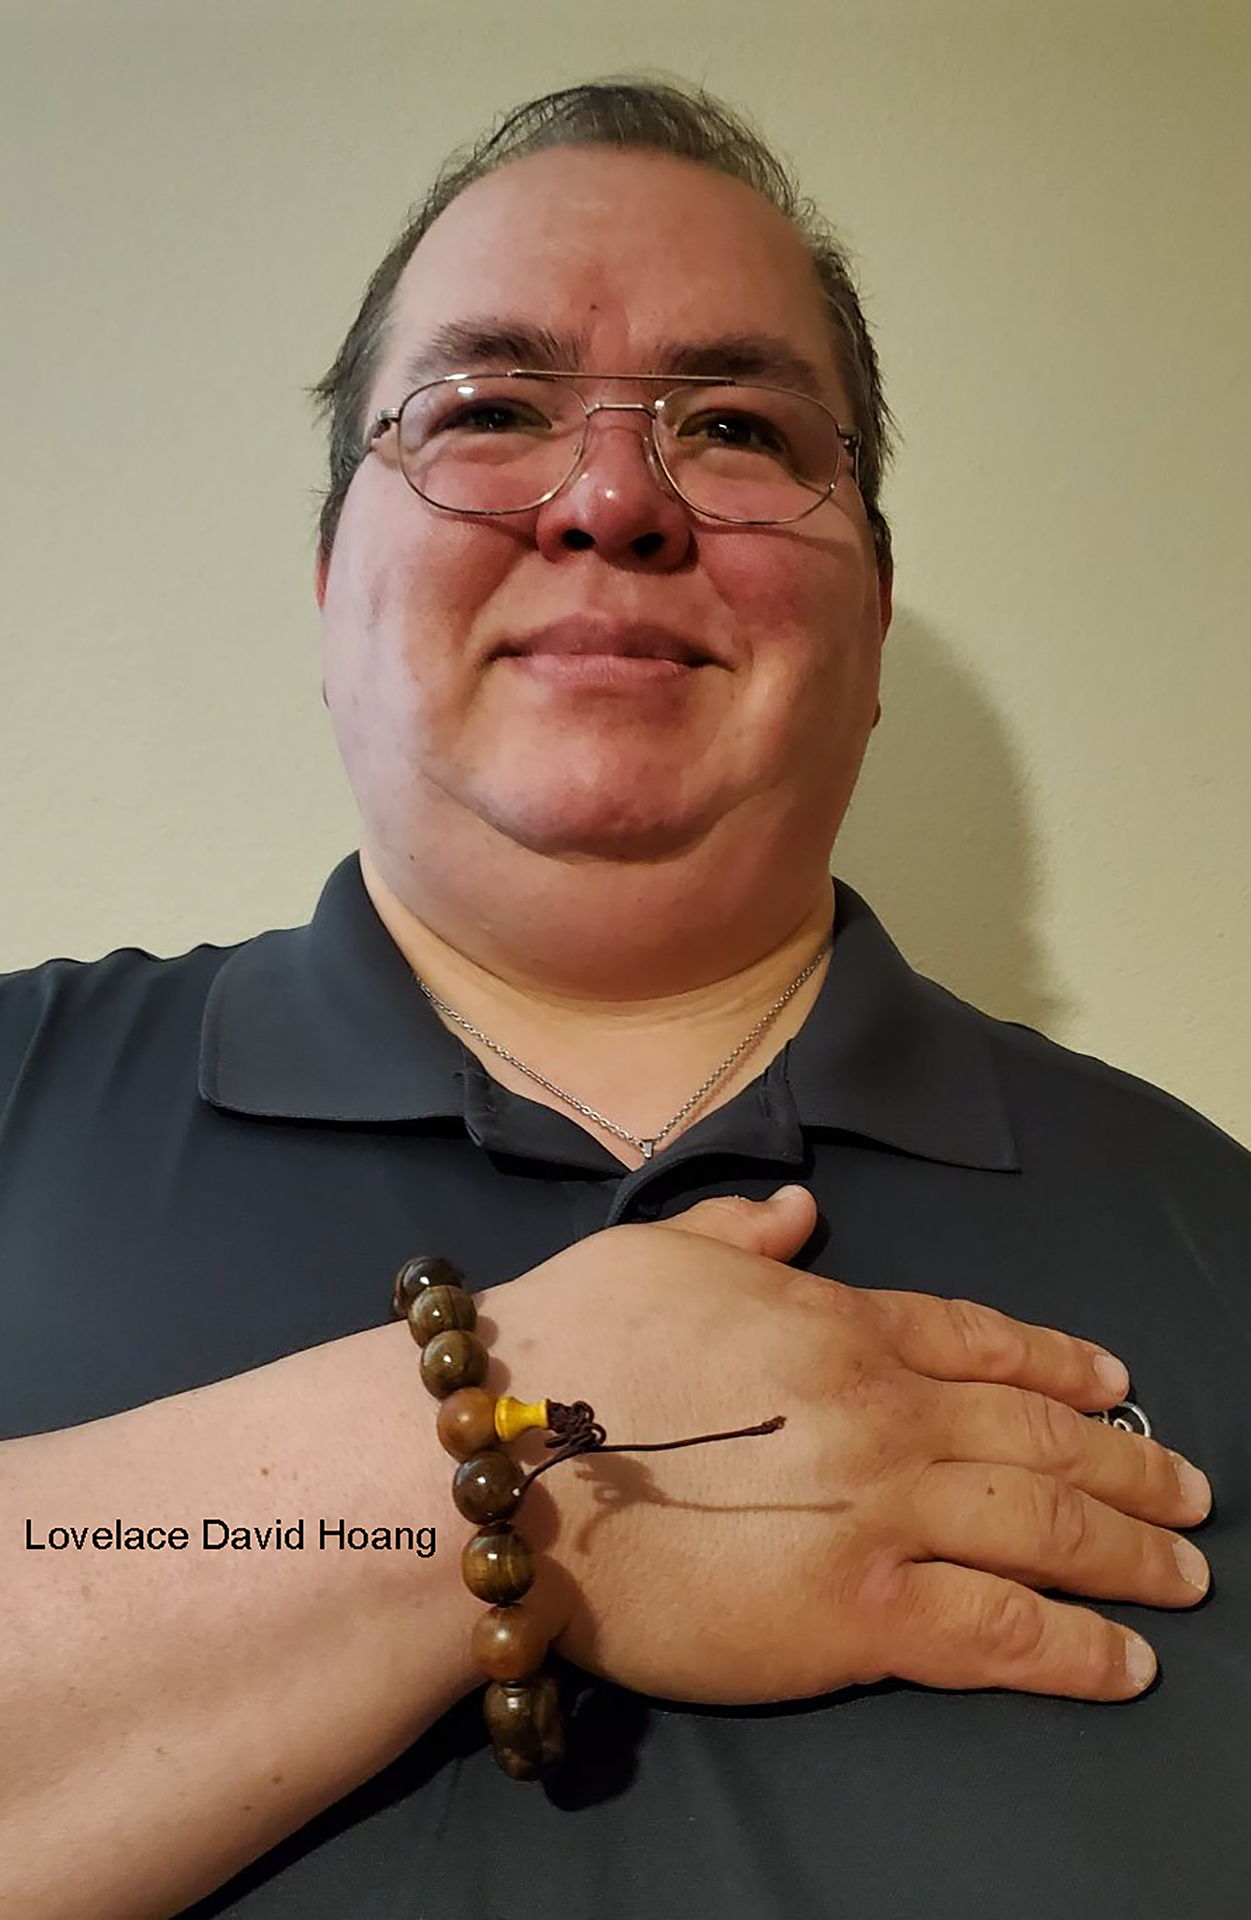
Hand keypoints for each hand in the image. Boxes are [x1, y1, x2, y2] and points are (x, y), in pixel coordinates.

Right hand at [485, 1188, 1210, 1705]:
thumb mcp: (655, 1251)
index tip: (1116, 1381)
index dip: (1059, 1358)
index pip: (980, 1336)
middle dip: (1127, 1464)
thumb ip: (741, 1231)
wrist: (502, 1461)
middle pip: (1041, 1432)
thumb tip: (802, 1208)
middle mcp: (884, 1409)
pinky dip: (1075, 1647)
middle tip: (1192, 1493)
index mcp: (838, 1322)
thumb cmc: (564, 1345)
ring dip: (1130, 1551)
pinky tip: (1124, 1663)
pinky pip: (1000, 1631)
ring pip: (1046, 1525)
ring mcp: (883, 1508)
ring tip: (1184, 1574)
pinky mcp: (859, 1614)